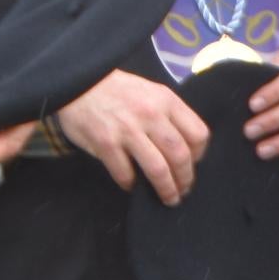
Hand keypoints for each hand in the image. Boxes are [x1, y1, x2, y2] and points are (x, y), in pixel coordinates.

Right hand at [55, 69, 210, 205]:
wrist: (79, 82)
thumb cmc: (118, 90)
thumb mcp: (151, 92)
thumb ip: (168, 115)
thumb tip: (185, 147)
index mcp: (166, 100)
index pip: (198, 134)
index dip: (199, 155)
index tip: (193, 164)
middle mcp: (151, 114)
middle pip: (180, 156)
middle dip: (185, 179)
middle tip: (183, 191)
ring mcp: (127, 130)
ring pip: (158, 169)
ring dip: (165, 189)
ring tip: (168, 198)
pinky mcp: (105, 143)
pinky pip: (125, 173)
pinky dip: (131, 185)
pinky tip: (132, 186)